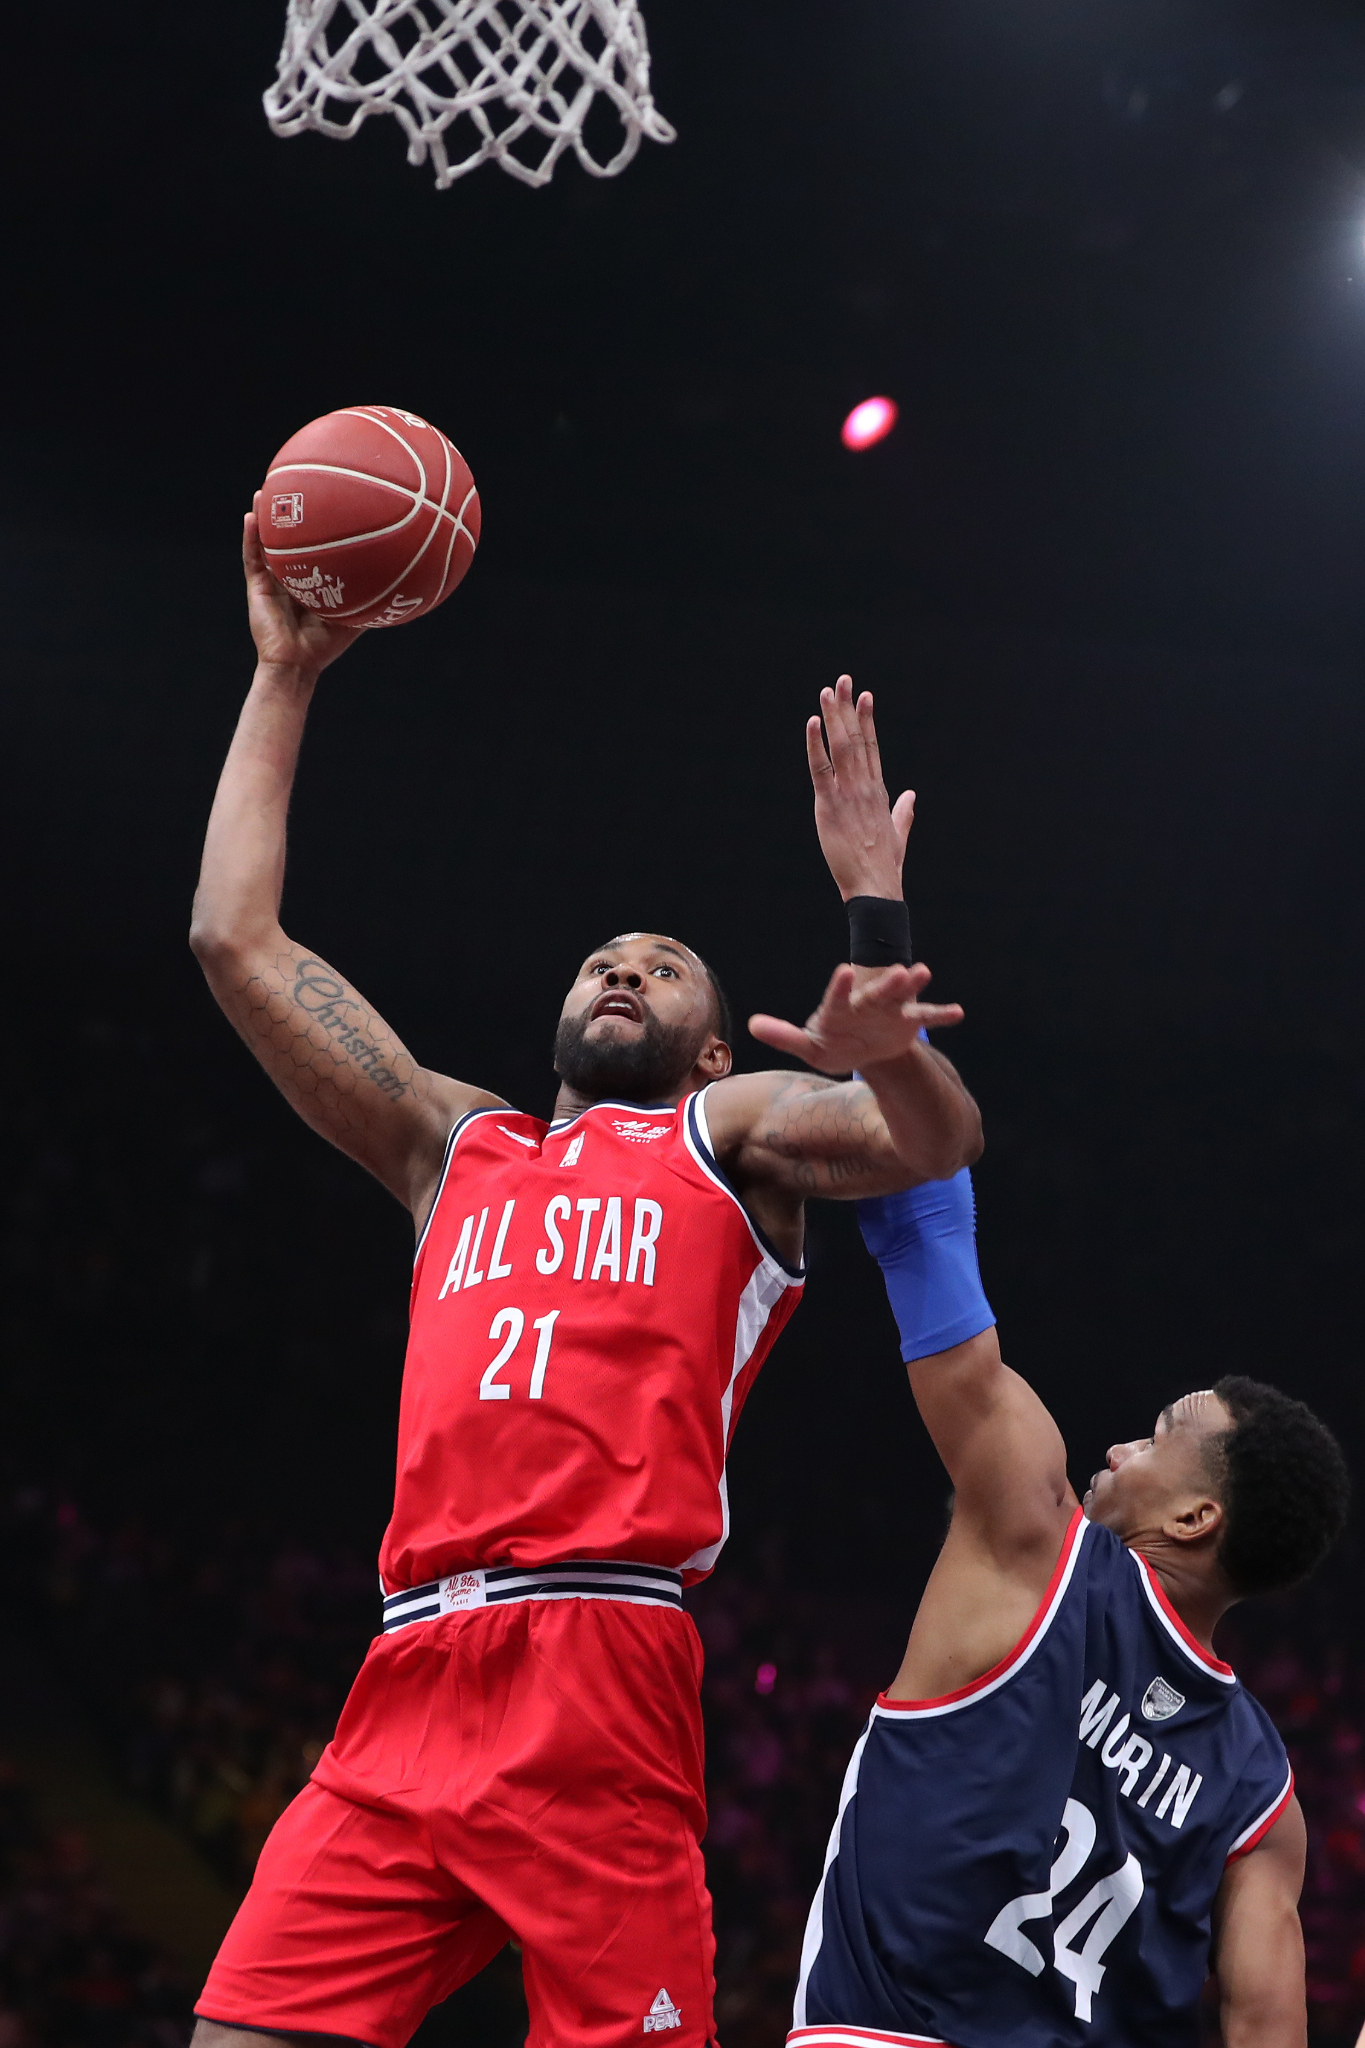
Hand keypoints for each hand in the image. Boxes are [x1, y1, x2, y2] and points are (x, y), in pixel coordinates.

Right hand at [243, 497, 365, 675]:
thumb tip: (404, 579)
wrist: (297, 665)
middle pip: (289, 539)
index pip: (314, 548)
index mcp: (312, 581)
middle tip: (295, 486)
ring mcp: (272, 580)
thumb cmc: (326, 646)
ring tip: (267, 491)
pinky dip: (251, 536)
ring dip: (265, 517)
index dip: (316, 527)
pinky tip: (252, 515)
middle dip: (291, 515)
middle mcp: (292, 576)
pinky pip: (252, 557)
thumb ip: (372, 597)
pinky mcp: (257, 587)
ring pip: (267, 542)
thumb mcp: (355, 616)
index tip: (325, 501)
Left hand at [748, 963, 962, 1074]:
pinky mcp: (907, 1021)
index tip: (843, 970)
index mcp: (839, 1008)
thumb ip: (784, 1035)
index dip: (840, 985)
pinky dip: (941, 1014)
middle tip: (901, 969)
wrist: (859, 1048)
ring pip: (903, 996)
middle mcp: (866, 1003)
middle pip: (876, 992)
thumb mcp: (808, 1045)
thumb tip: (751, 1024)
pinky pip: (926, 1017)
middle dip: (888, 983)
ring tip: (924, 971)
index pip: (838, 996)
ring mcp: (889, 1010)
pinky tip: (958, 1012)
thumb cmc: (830, 1043)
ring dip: (913, 985)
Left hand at [808, 674, 914, 902]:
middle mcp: (866, 786)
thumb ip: (904, 812)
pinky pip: (820, 769)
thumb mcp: (898, 834)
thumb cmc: (886, 866)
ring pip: (840, 747)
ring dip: (833, 717)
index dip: (868, 720)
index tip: (865, 696)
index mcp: (880, 791)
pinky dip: (815, 745)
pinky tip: (812, 722)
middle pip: (856, 739)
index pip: (873, 747)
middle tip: (843, 680)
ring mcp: (848, 794)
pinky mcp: (830, 806)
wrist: (876, 886)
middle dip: (849, 708)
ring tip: (828, 691)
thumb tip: (912, 796)